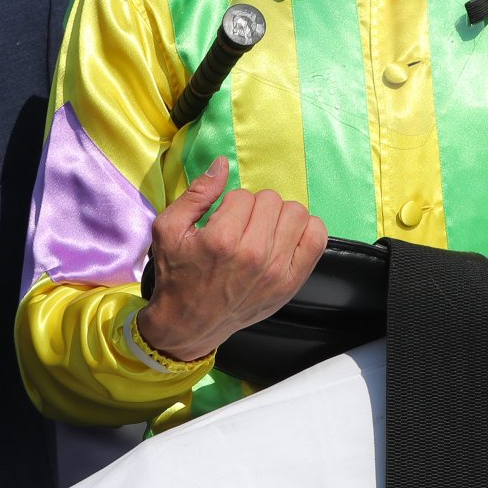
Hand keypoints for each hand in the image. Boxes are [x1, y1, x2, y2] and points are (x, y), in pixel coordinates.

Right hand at [136, 156, 328, 362]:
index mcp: (222, 239)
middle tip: (241, 227)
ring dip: (279, 217)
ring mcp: (276, 271)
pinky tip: (287, 237)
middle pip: (271, 200)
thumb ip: (197, 193)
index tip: (222, 221)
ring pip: (296, 213)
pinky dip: (306, 230)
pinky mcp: (292, 283)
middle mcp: (253, 255)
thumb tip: (223, 163)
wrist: (189, 324)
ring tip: (263, 231)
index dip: (230, 204)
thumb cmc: (177, 274)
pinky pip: (317, 238)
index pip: (243, 195)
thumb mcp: (169, 229)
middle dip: (254, 208)